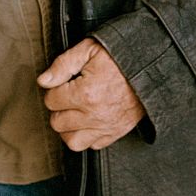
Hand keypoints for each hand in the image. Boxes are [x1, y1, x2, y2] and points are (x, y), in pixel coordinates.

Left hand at [38, 38, 144, 152]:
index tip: (64, 83)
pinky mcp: (116, 132)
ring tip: (74, 113)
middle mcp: (95, 114)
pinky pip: (93, 145)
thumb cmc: (121, 57)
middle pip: (58, 123)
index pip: (51, 100)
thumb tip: (44, 80)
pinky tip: (89, 121)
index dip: (54, 89)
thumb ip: (63, 64)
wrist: (151, 67)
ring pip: (72, 141)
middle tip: (68, 97)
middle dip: (59, 109)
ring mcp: (106, 126)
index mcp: (85, 93)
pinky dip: (88, 136)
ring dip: (69, 128)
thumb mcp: (90, 49)